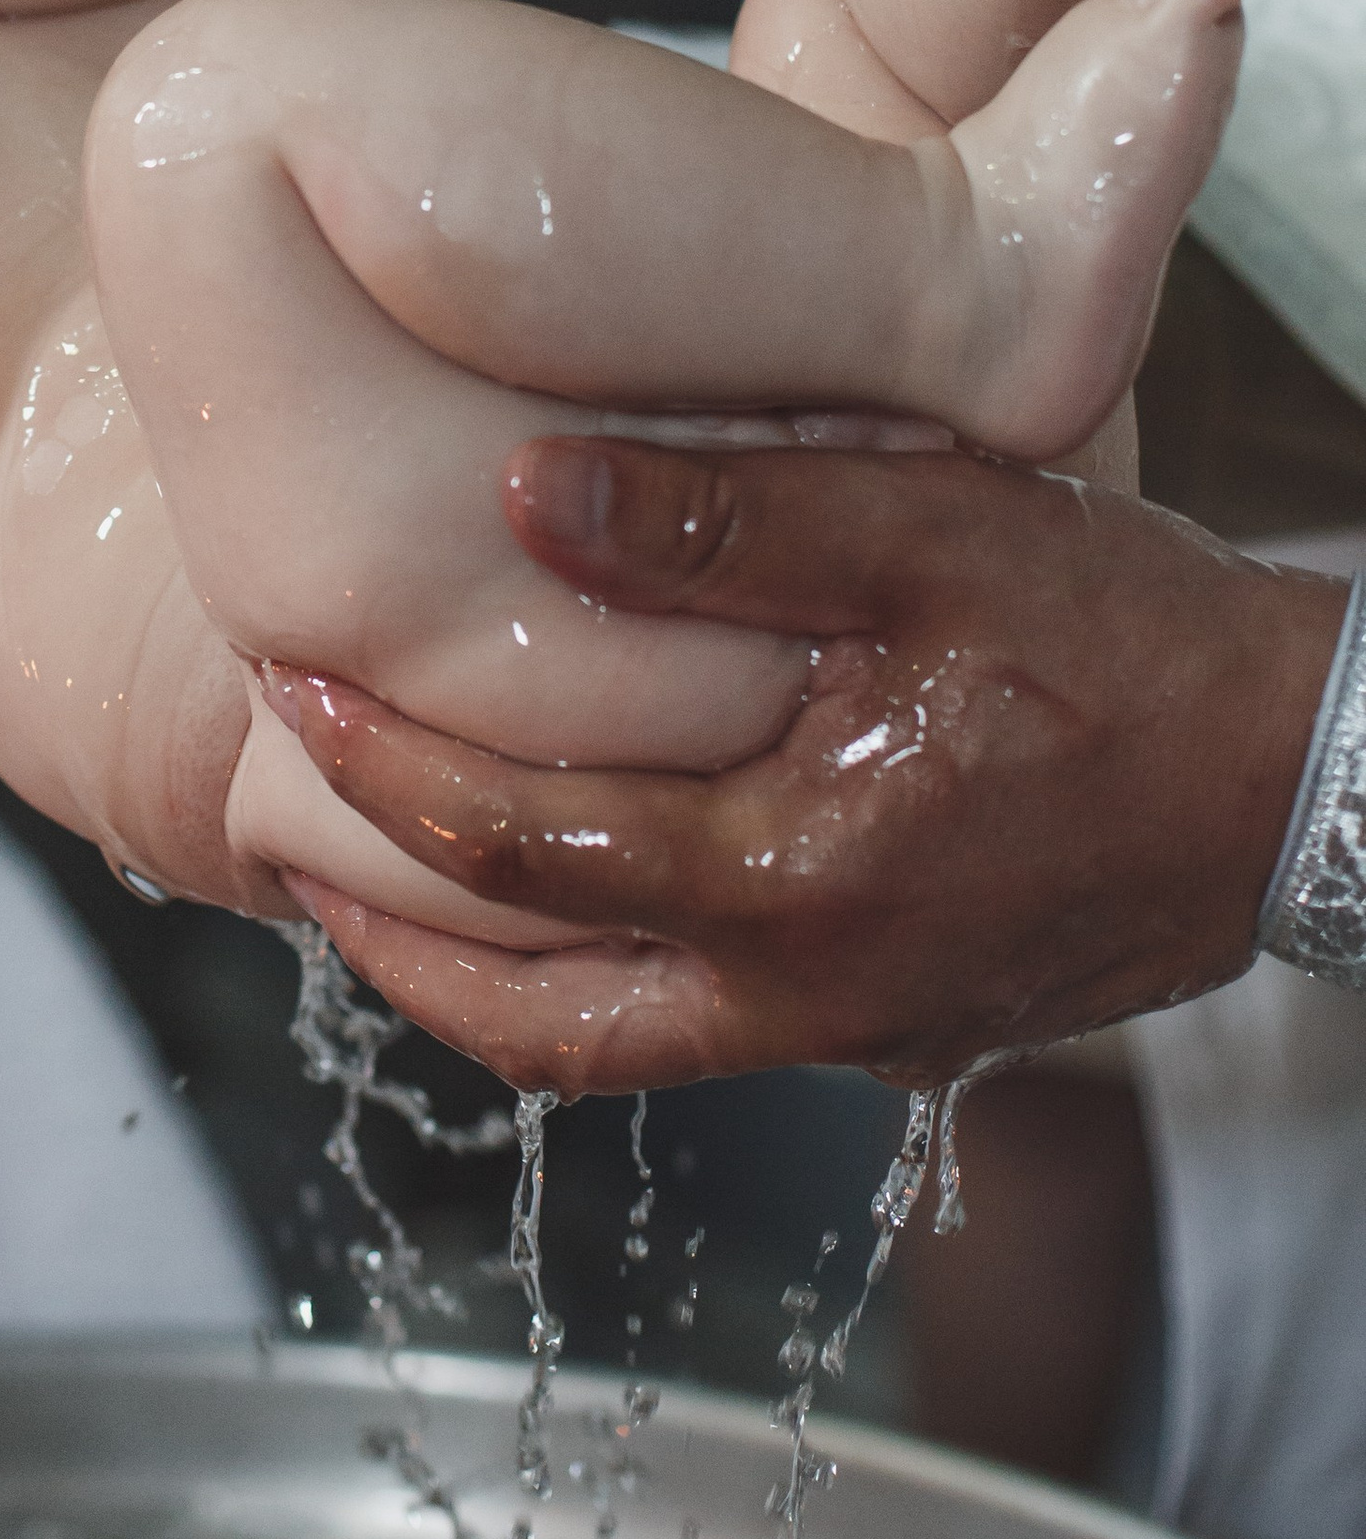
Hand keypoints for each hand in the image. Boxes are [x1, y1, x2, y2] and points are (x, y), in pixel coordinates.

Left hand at [267, 433, 1345, 1092]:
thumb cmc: (1138, 646)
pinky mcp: (897, 1024)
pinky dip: (591, 965)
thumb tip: (527, 492)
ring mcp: (853, 1031)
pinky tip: (560, 869)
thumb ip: (733, 520)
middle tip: (276, 826)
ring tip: (367, 866)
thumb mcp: (939, 535)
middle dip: (381, 931)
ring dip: (472, 972)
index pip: (522, 855)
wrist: (1311, 778)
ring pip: (607, 1046)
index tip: (290, 686)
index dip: (383, 777)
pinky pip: (697, 1024)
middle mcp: (807, 997)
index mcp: (798, 880)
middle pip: (531, 1023)